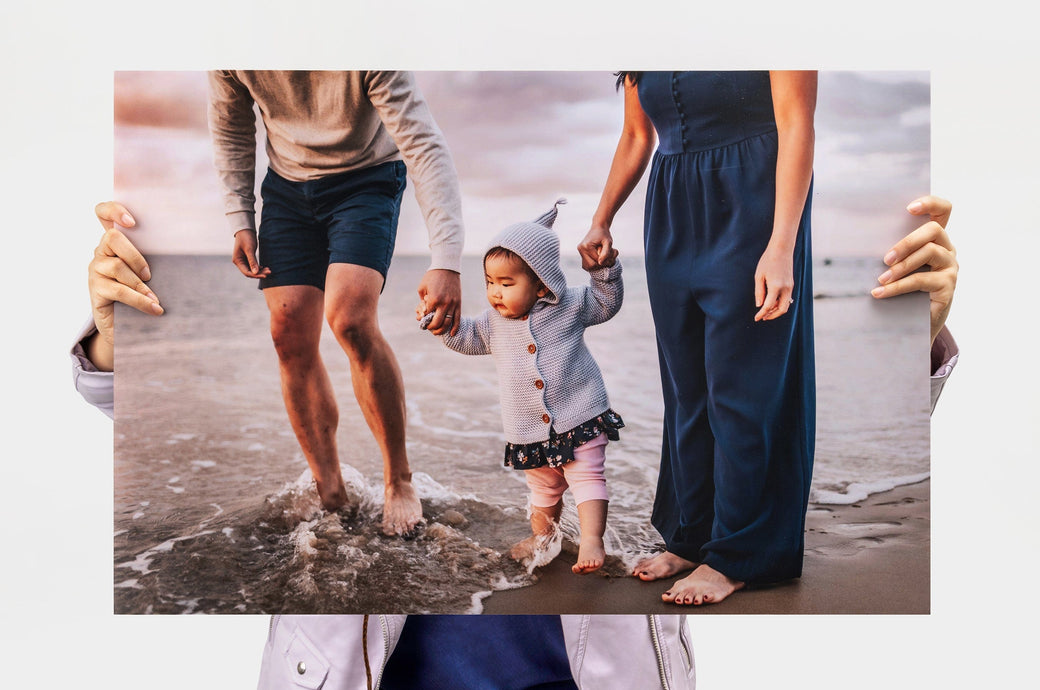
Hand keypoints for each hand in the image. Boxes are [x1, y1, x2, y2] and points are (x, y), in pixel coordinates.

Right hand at [87, 202, 162, 371]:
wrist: (125, 327)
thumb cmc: (143, 293)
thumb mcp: (149, 272)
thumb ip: (156, 256)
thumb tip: (188, 247)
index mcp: (115, 243)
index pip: (102, 213)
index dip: (114, 210)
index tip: (133, 222)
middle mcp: (101, 252)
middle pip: (113, 237)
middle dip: (135, 256)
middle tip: (149, 274)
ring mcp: (95, 269)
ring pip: (118, 266)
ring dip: (140, 284)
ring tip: (155, 298)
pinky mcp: (95, 289)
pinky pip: (119, 290)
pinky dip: (140, 300)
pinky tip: (155, 308)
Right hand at [232, 229, 270, 278]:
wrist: (245, 230)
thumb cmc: (246, 238)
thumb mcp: (249, 249)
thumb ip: (252, 261)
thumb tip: (255, 272)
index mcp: (237, 261)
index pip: (246, 272)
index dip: (256, 275)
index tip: (265, 275)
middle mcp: (239, 262)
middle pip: (250, 272)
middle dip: (259, 273)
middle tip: (269, 272)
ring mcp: (243, 260)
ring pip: (252, 269)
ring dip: (260, 271)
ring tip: (269, 270)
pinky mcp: (247, 258)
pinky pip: (253, 266)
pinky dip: (258, 267)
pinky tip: (264, 267)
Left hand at [416, 269, 460, 335]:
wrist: (447, 267)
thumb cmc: (432, 276)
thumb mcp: (422, 288)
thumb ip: (422, 302)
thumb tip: (422, 314)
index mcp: (433, 300)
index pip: (427, 316)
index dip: (423, 319)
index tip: (421, 319)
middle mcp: (444, 304)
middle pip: (437, 323)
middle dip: (431, 328)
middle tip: (428, 328)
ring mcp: (453, 304)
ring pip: (448, 323)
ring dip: (441, 330)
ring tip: (436, 331)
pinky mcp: (458, 303)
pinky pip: (457, 319)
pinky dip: (455, 328)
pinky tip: (452, 334)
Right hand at [578, 225, 615, 270]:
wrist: (598, 228)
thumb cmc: (604, 235)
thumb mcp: (608, 242)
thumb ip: (606, 252)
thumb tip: (600, 263)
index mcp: (586, 246)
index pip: (596, 261)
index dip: (605, 261)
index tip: (611, 256)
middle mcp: (581, 249)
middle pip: (591, 265)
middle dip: (601, 264)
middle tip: (608, 258)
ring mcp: (580, 251)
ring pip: (588, 267)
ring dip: (597, 265)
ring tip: (603, 257)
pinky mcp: (581, 254)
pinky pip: (586, 265)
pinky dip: (593, 264)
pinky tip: (599, 258)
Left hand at [754, 242, 794, 320]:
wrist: (781, 249)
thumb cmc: (767, 261)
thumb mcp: (759, 276)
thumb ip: (759, 292)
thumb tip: (759, 305)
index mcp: (776, 286)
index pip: (769, 306)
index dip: (762, 314)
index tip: (756, 318)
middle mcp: (786, 288)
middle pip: (782, 309)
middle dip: (772, 315)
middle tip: (763, 317)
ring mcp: (790, 286)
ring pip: (786, 305)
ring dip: (776, 310)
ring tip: (766, 311)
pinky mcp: (791, 284)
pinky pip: (787, 298)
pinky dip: (780, 303)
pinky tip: (772, 303)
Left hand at [871, 196, 955, 344]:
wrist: (916, 321)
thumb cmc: (904, 288)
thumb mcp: (897, 265)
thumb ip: (892, 250)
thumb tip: (857, 237)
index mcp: (936, 238)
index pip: (943, 210)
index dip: (930, 203)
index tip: (909, 207)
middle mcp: (948, 249)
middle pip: (934, 230)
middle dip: (907, 241)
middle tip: (885, 258)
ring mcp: (950, 266)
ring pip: (929, 253)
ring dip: (901, 266)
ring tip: (881, 278)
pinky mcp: (948, 285)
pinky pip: (922, 279)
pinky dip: (898, 286)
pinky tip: (880, 293)